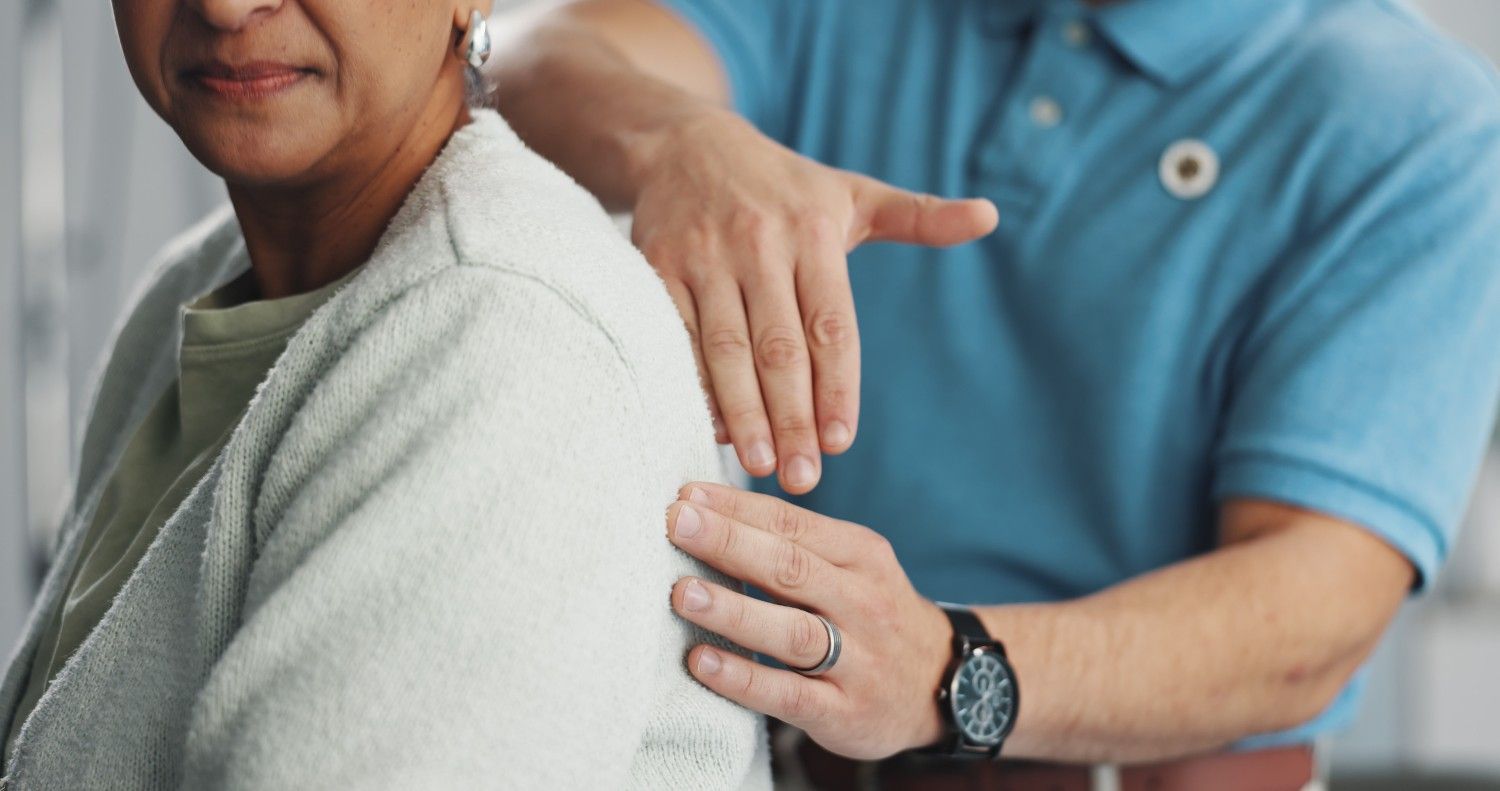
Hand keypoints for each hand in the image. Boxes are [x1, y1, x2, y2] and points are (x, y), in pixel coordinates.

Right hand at [632, 108, 997, 493]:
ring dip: (743, 412)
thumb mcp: (853, 194)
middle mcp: (759, 245)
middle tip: (804, 477)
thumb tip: (990, 216)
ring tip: (761, 465)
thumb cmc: (784, 186)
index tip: (842, 442)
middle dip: (792, 416)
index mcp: (812, 233)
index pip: (830, 325)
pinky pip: (676, 335)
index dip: (836, 386)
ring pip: (725, 347)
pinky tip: (710, 427)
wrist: (687, 146)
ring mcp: (704, 257)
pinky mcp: (657, 266)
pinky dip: (693, 384)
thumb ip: (920, 218)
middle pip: (779, 346)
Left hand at [665, 482, 954, 759]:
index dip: (738, 508)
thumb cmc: (873, 614)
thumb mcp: (854, 566)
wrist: (945, 683)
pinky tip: (702, 661)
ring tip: (682, 593)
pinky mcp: (844, 711)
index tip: (685, 496)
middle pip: (790, 568)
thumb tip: (708, 510)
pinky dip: (743, 678)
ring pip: (791, 631)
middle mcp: (863, 602)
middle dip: (729, 542)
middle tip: (676, 523)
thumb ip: (795, 543)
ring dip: (734, 610)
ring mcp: (857, 659)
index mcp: (861, 555)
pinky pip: (788, 693)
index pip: (792, 522)